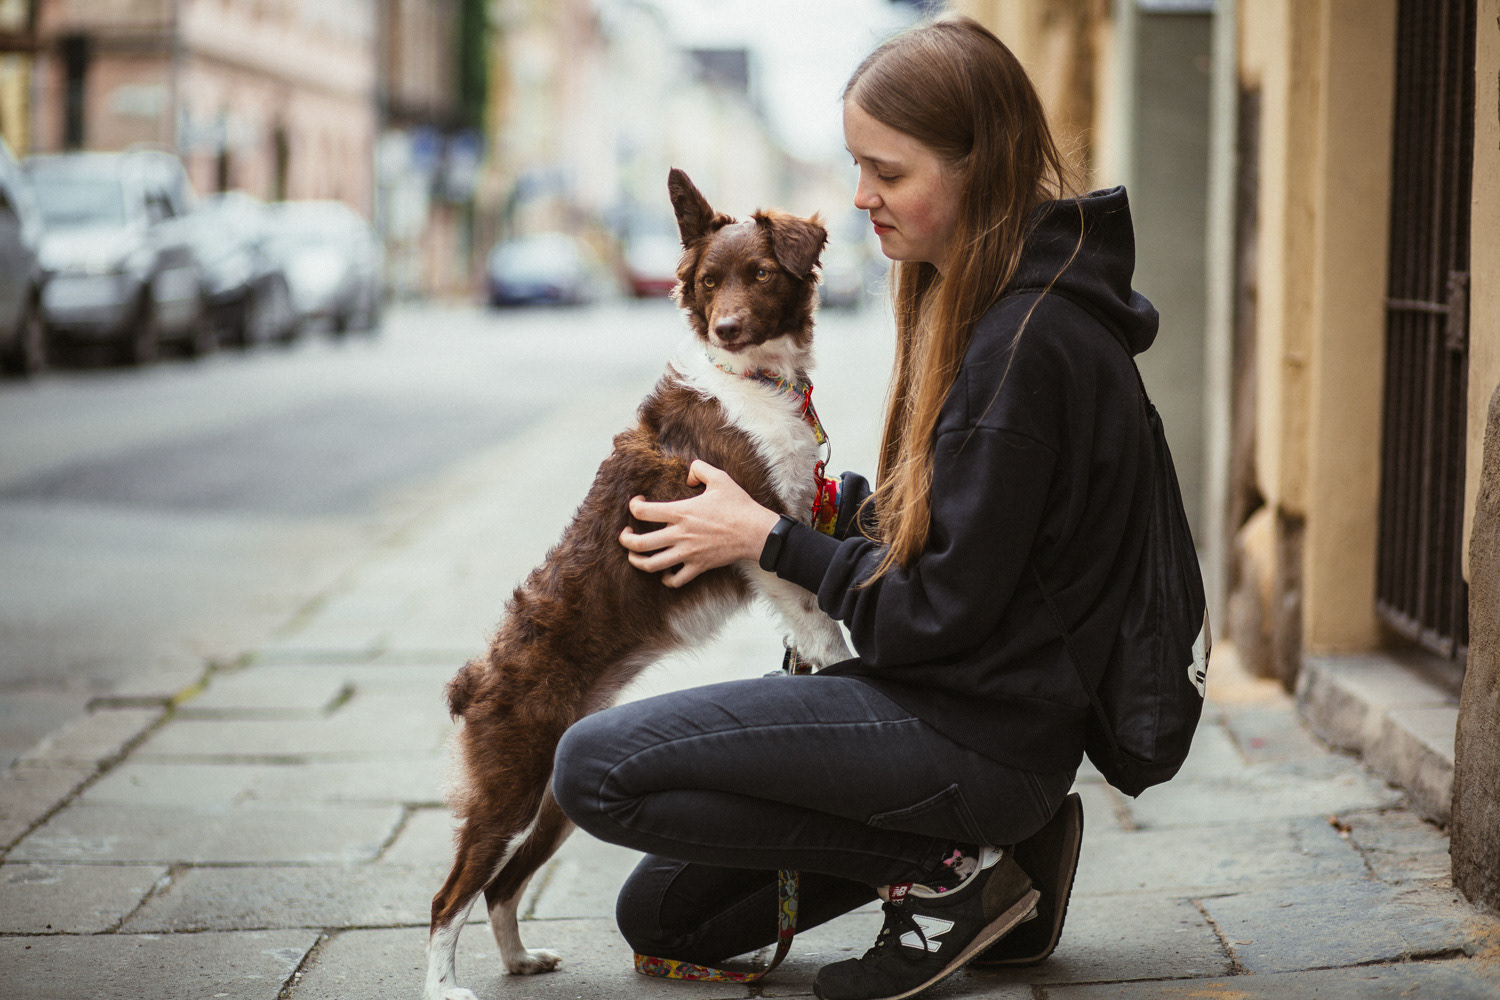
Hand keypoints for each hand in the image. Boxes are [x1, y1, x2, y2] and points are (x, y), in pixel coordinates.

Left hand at [619, 460, 781, 587]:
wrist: (756, 532)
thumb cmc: (738, 505)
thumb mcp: (719, 478)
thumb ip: (699, 469)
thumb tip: (688, 476)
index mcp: (681, 512)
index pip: (642, 512)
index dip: (633, 506)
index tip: (637, 503)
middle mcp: (679, 534)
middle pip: (639, 544)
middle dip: (625, 540)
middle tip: (625, 534)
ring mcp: (687, 553)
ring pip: (652, 565)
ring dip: (637, 561)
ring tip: (635, 555)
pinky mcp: (698, 566)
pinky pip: (675, 580)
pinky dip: (666, 578)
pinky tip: (665, 572)